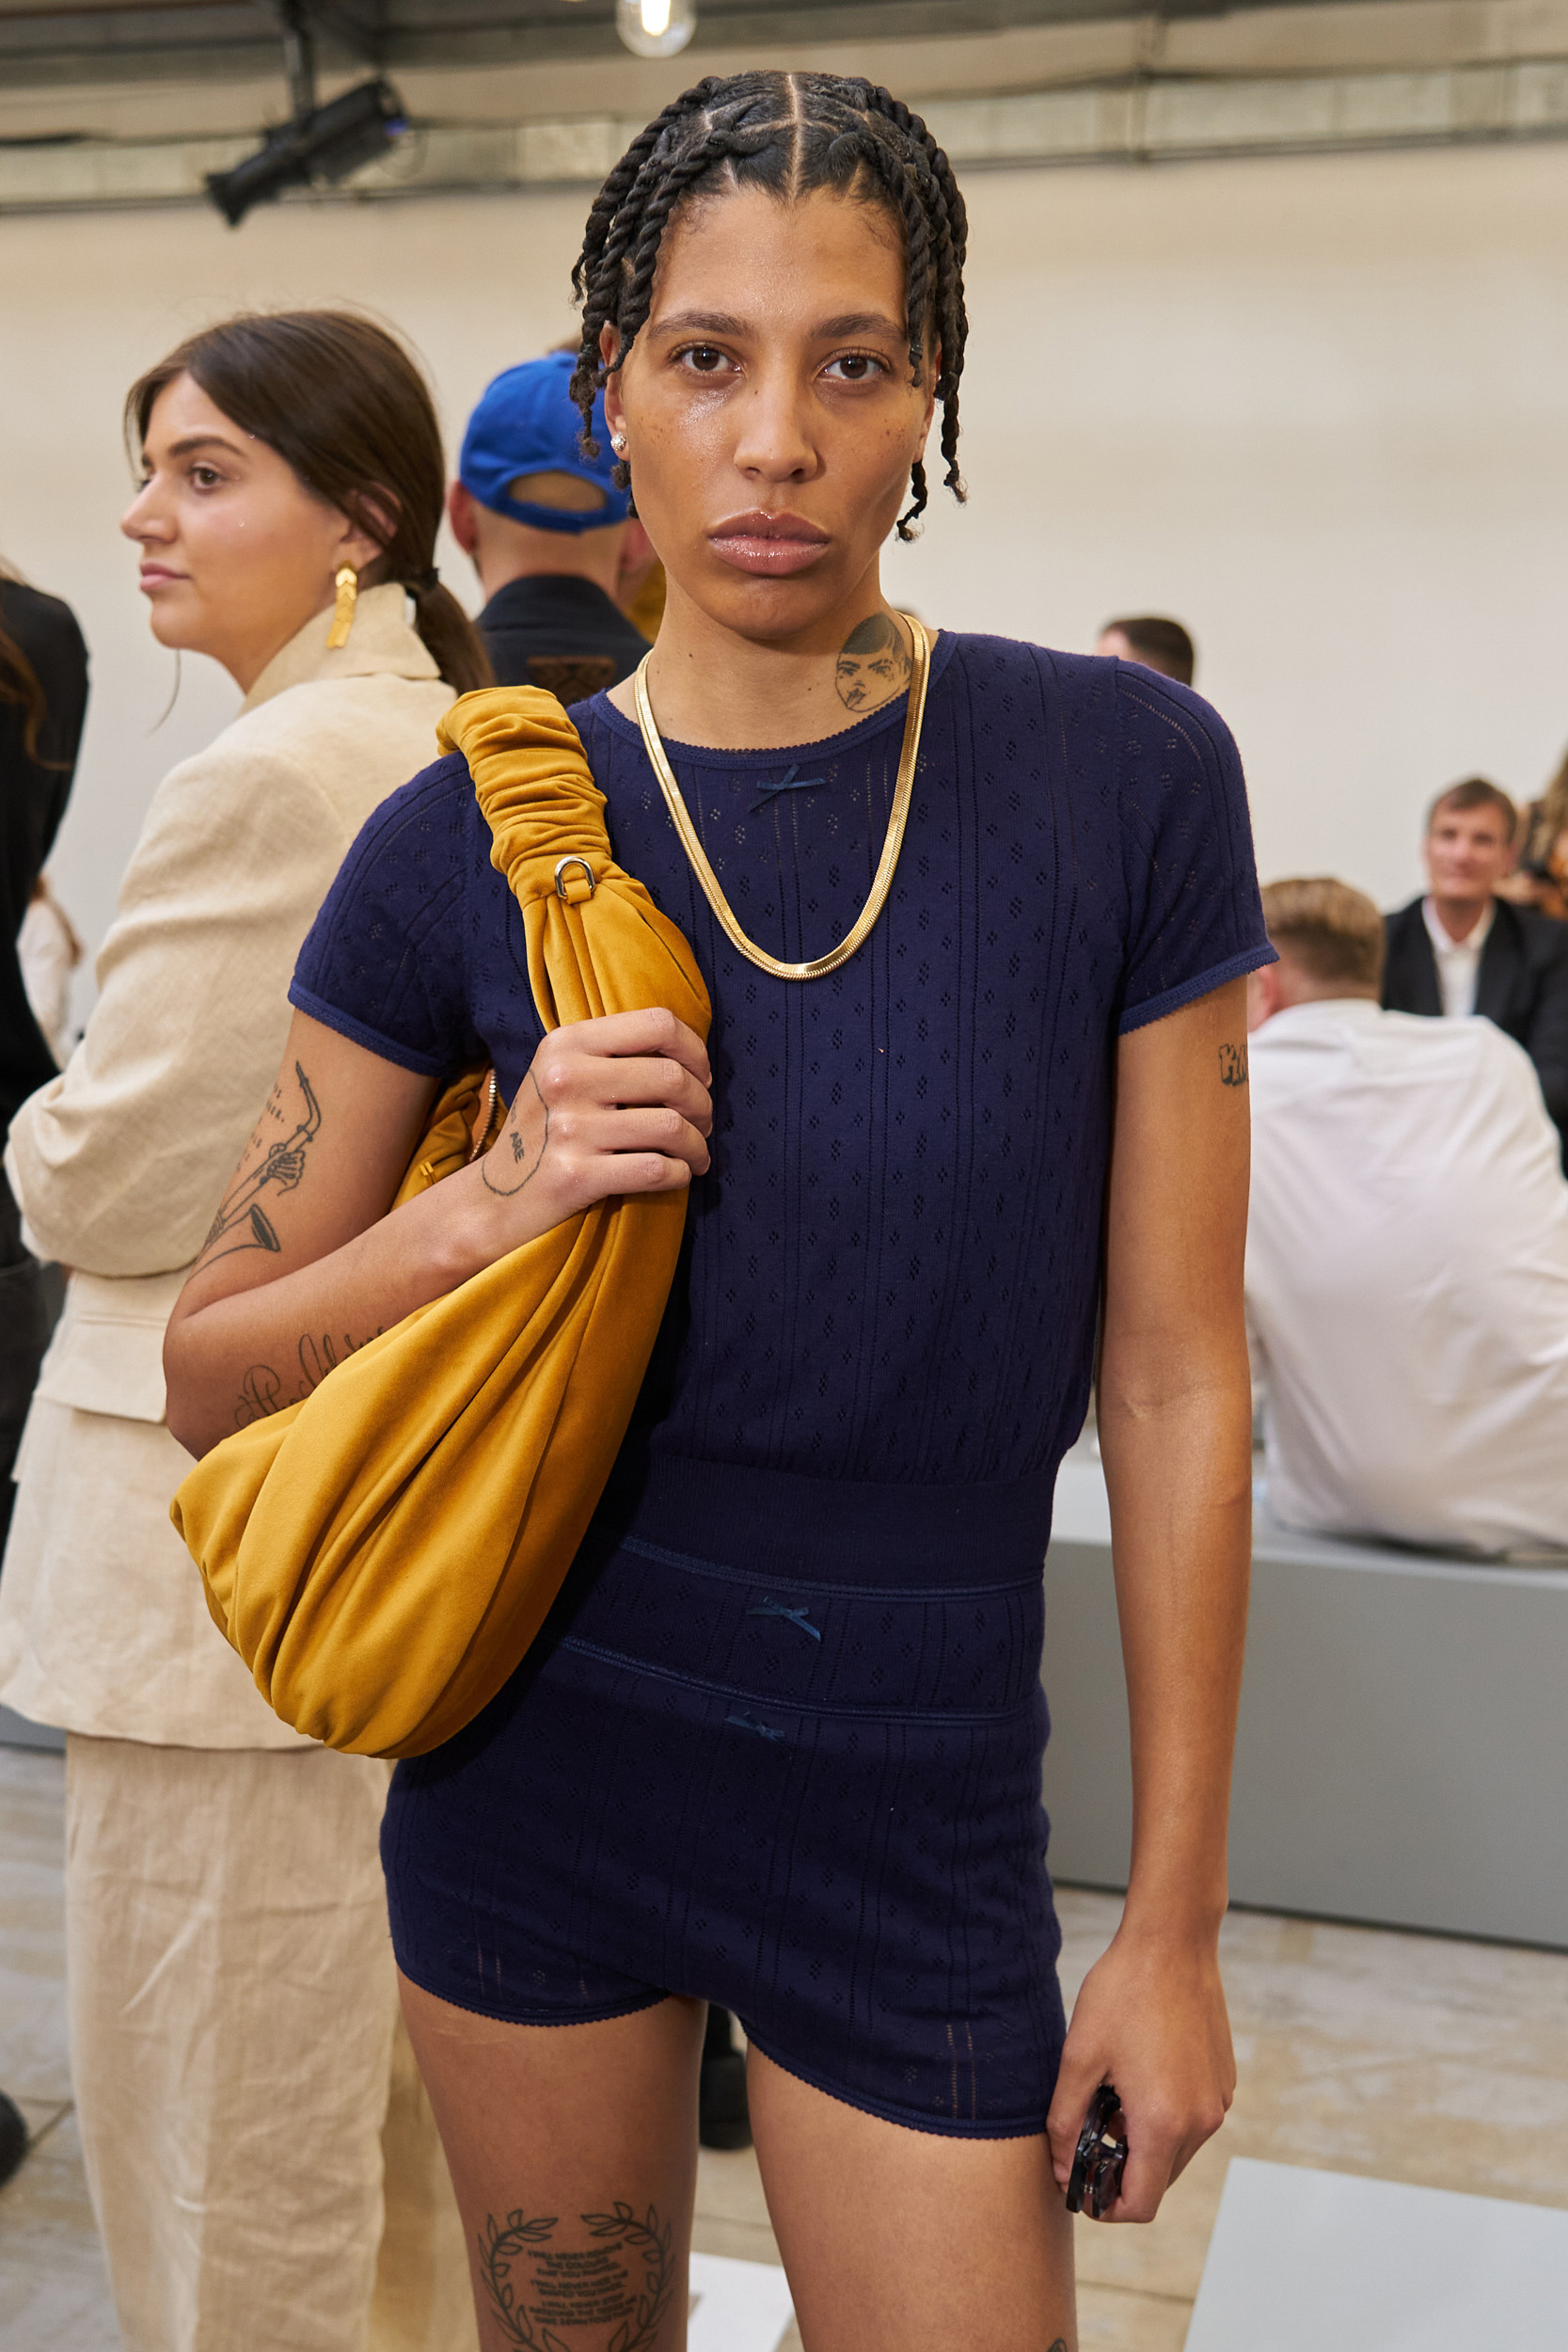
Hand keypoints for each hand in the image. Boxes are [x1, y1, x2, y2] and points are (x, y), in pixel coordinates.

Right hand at [459, 1006, 711, 1259]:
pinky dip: (680, 1174)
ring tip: (695, 1155)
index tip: (700, 1077)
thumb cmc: (547, 1131)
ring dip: (697, 1146)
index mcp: (567, 1043)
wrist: (496, 1197)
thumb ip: (615, 1054)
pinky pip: (657, 1169)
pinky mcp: (576, 1176)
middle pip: (673, 1078)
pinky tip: (677, 1175)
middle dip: (703, 1105)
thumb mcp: (564, 1074)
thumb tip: (692, 1058)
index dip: (695, 1052)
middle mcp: (565, 1079)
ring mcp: (569, 1129)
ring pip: (672, 1127)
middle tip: (703, 1124)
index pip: (658, 1024)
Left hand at [1047, 1919, 1234, 2222]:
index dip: (1107, 2207)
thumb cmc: (1123, 1992)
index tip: (1083, 2188)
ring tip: (1113, 2097)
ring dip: (1145, 2143)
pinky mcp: (1224, 2082)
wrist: (1172, 1941)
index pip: (1141, 2205)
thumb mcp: (1079, 2057)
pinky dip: (1167, 2118)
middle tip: (1089, 2135)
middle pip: (1159, 2181)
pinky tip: (1140, 2076)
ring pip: (1177, 2152)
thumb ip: (1067, 2122)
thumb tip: (1062, 2168)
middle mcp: (1201, 2122)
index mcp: (1163, 2123)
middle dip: (1123, 2171)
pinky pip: (1193, 2121)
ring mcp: (1217, 2101)